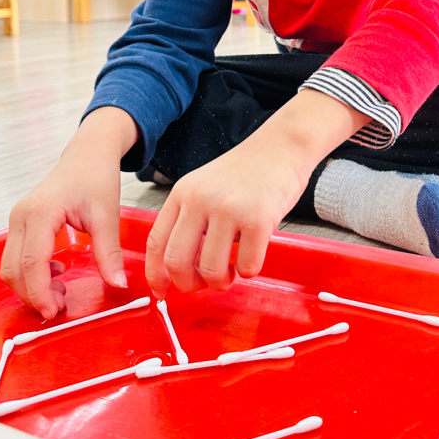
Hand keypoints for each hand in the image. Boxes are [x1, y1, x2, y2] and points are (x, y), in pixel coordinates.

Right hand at [0, 108, 137, 319]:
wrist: (88, 155)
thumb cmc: (96, 178)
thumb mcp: (107, 216)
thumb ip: (108, 252)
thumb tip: (118, 284)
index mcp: (42, 212)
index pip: (32, 262)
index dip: (40, 292)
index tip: (55, 311)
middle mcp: (22, 216)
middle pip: (14, 269)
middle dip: (33, 294)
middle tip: (60, 307)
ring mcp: (17, 219)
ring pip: (10, 266)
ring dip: (31, 285)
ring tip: (61, 291)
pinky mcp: (20, 223)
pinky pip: (16, 256)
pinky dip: (30, 273)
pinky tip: (57, 272)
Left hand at [145, 142, 304, 294]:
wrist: (282, 146)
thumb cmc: (247, 173)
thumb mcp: (206, 188)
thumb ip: (190, 219)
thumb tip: (180, 268)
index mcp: (182, 194)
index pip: (156, 242)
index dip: (155, 274)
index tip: (162, 292)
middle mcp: (200, 200)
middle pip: (177, 262)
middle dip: (189, 284)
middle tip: (205, 284)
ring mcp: (228, 209)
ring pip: (211, 270)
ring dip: (221, 282)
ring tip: (232, 271)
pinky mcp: (258, 219)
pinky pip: (246, 266)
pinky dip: (249, 271)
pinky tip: (254, 255)